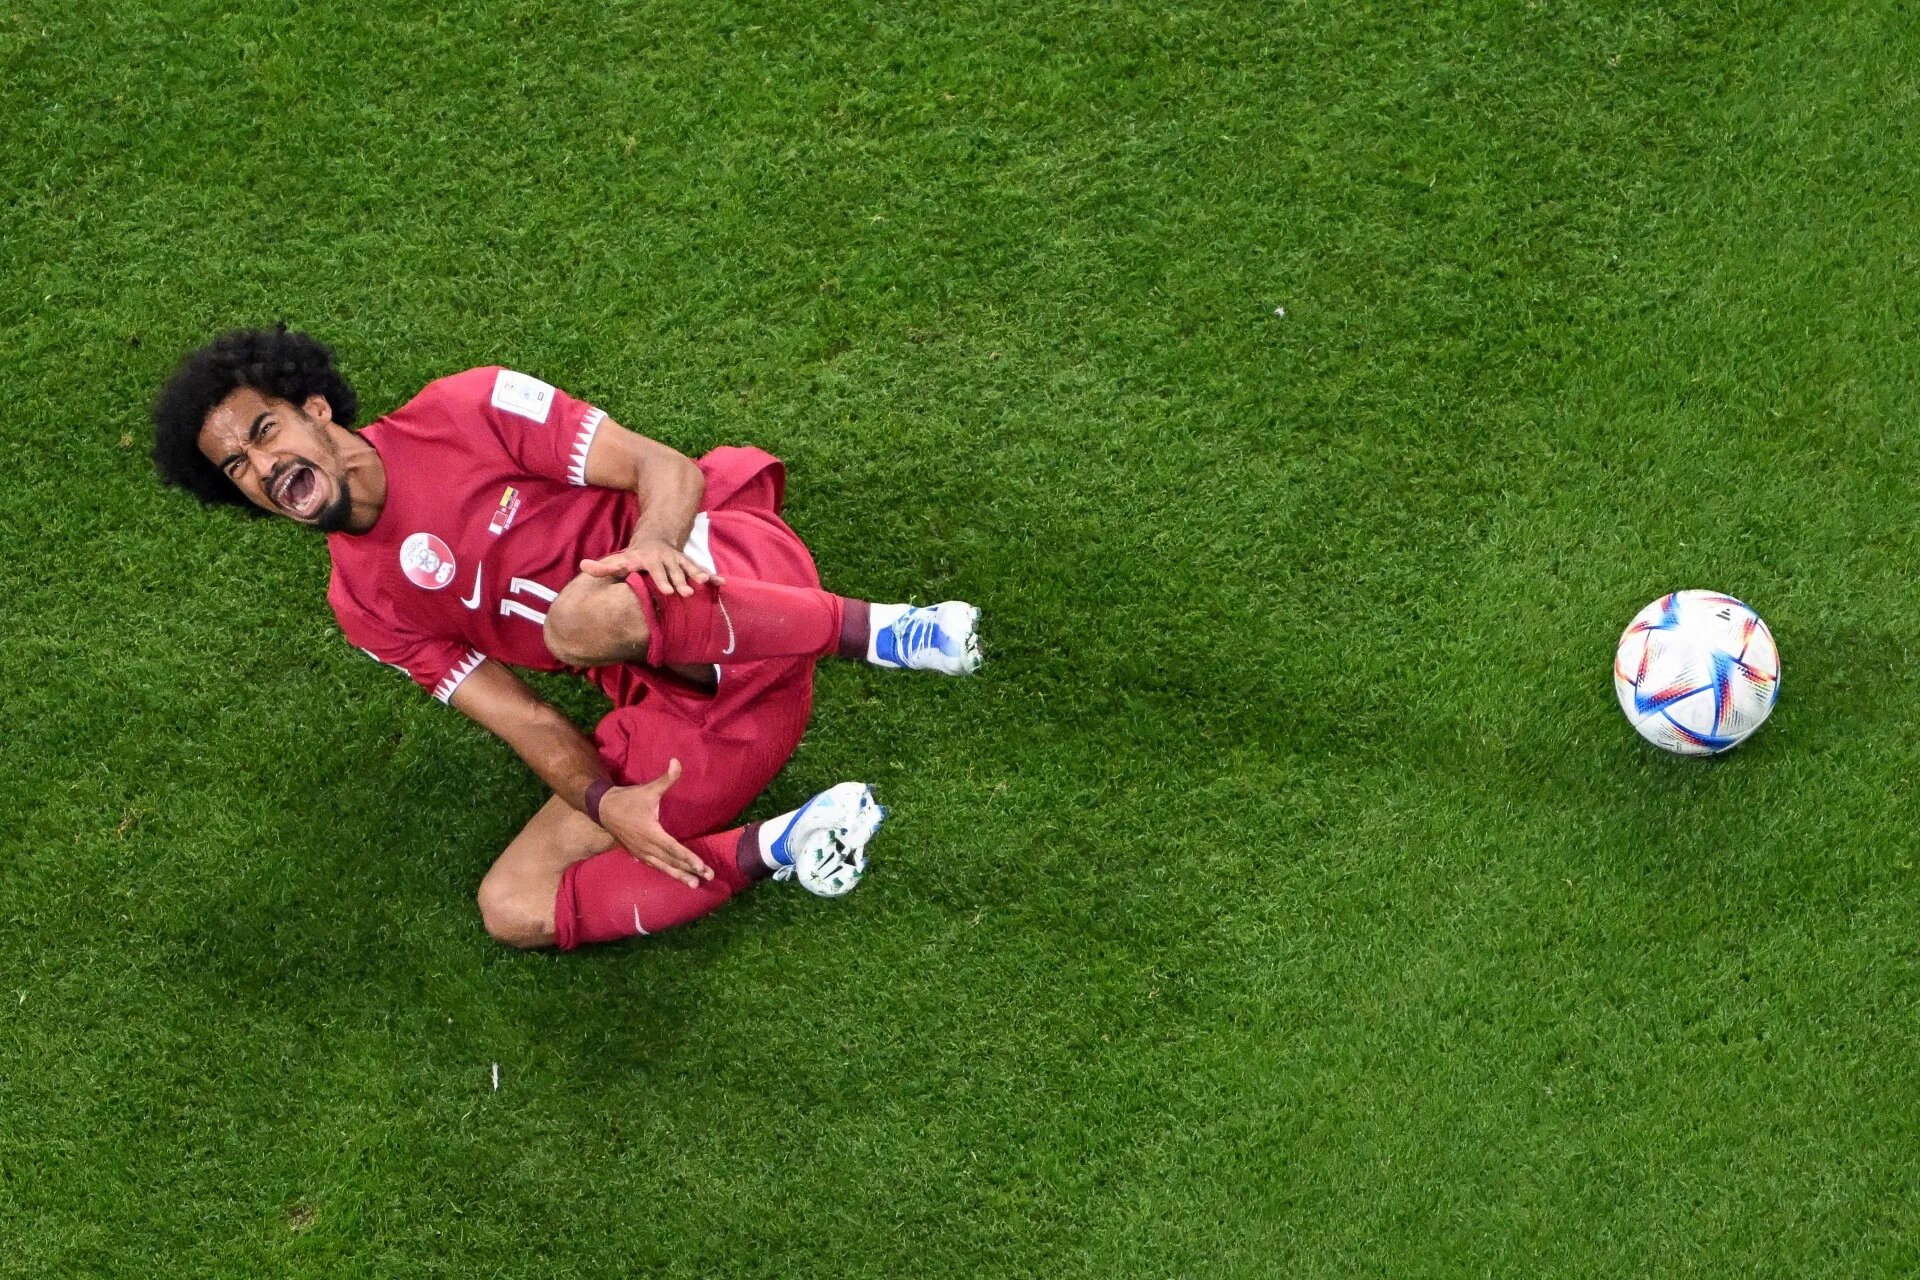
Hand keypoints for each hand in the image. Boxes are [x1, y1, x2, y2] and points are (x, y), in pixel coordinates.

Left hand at [580, 538, 723, 596]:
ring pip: (688, 568)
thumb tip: (583, 566)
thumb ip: (602, 567)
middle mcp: (664, 559)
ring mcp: (678, 561)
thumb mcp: (618, 560)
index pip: (652, 570)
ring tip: (705, 584)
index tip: (664, 590)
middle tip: (685, 593)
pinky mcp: (688, 564)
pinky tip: (721, 584)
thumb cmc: (634, 557)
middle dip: (679, 581)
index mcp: (647, 560)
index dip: (658, 579)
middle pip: (672, 571)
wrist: (656, 539)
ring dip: (697, 576)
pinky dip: (711, 576)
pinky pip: (701, 570)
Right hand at [594, 759, 712, 886]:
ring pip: (663, 867)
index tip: (701, 867)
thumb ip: (666, 779)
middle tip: (707, 878)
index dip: (688, 858)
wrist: (603, 808)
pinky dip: (666, 871)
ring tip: (694, 885)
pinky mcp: (637, 853)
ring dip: (679, 875)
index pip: (673, 848)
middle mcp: (646, 847)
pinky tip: (675, 877)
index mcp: (651, 833)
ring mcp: (641, 852)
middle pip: (671, 862)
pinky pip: (654, 865)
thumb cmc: (628, 799)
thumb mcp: (647, 789)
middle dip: (689, 871)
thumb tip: (677, 762)